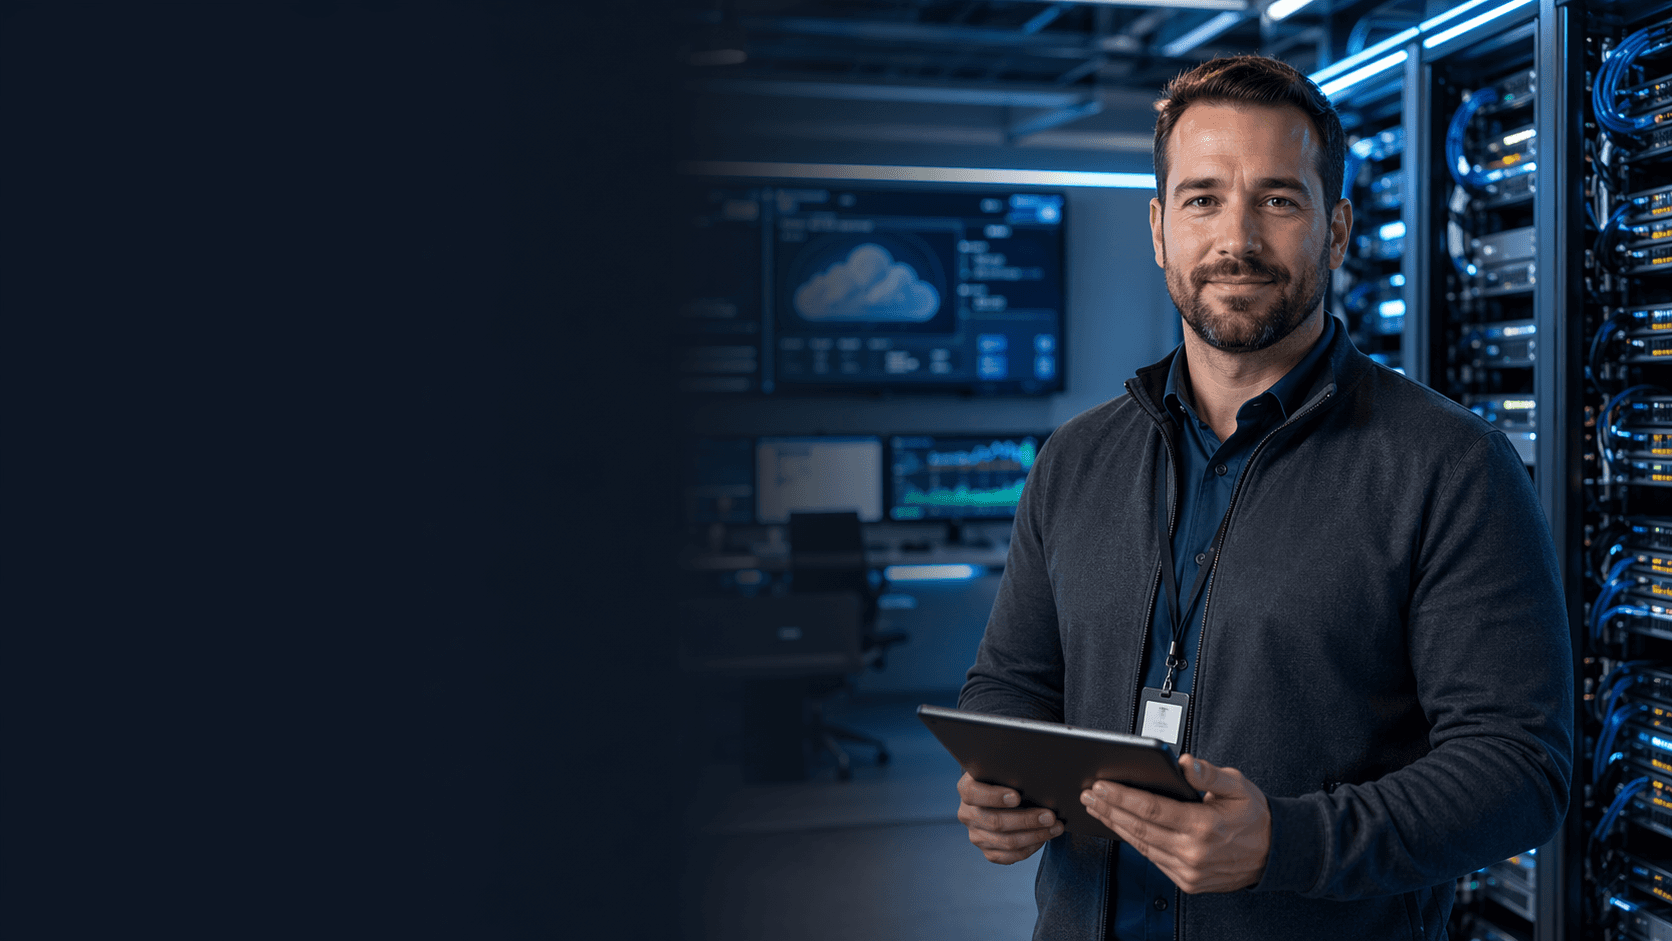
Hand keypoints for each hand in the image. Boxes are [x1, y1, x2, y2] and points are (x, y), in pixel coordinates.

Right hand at [956, 771, 1063, 864]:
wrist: (1003, 795)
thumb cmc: (1007, 778)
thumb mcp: (1004, 769)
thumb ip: (1011, 772)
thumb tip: (1036, 779)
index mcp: (966, 789)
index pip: (972, 793)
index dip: (993, 797)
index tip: (1017, 797)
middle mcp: (967, 813)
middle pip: (995, 822)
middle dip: (1026, 820)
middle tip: (1050, 816)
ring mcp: (976, 835)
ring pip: (1006, 842)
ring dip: (1035, 836)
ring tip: (1055, 827)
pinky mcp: (987, 851)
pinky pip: (1009, 856)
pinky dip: (1030, 848)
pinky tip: (1044, 838)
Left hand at [1079, 753, 1270, 892]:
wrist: (1274, 853)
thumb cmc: (1254, 816)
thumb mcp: (1237, 785)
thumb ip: (1208, 773)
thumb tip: (1184, 762)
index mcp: (1204, 826)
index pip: (1151, 809)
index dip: (1122, 796)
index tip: (1100, 785)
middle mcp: (1193, 852)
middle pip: (1139, 828)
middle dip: (1109, 809)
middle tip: (1088, 794)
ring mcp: (1189, 871)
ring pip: (1141, 846)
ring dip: (1115, 825)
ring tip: (1097, 808)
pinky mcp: (1187, 882)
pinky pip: (1153, 859)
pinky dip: (1134, 842)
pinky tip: (1120, 827)